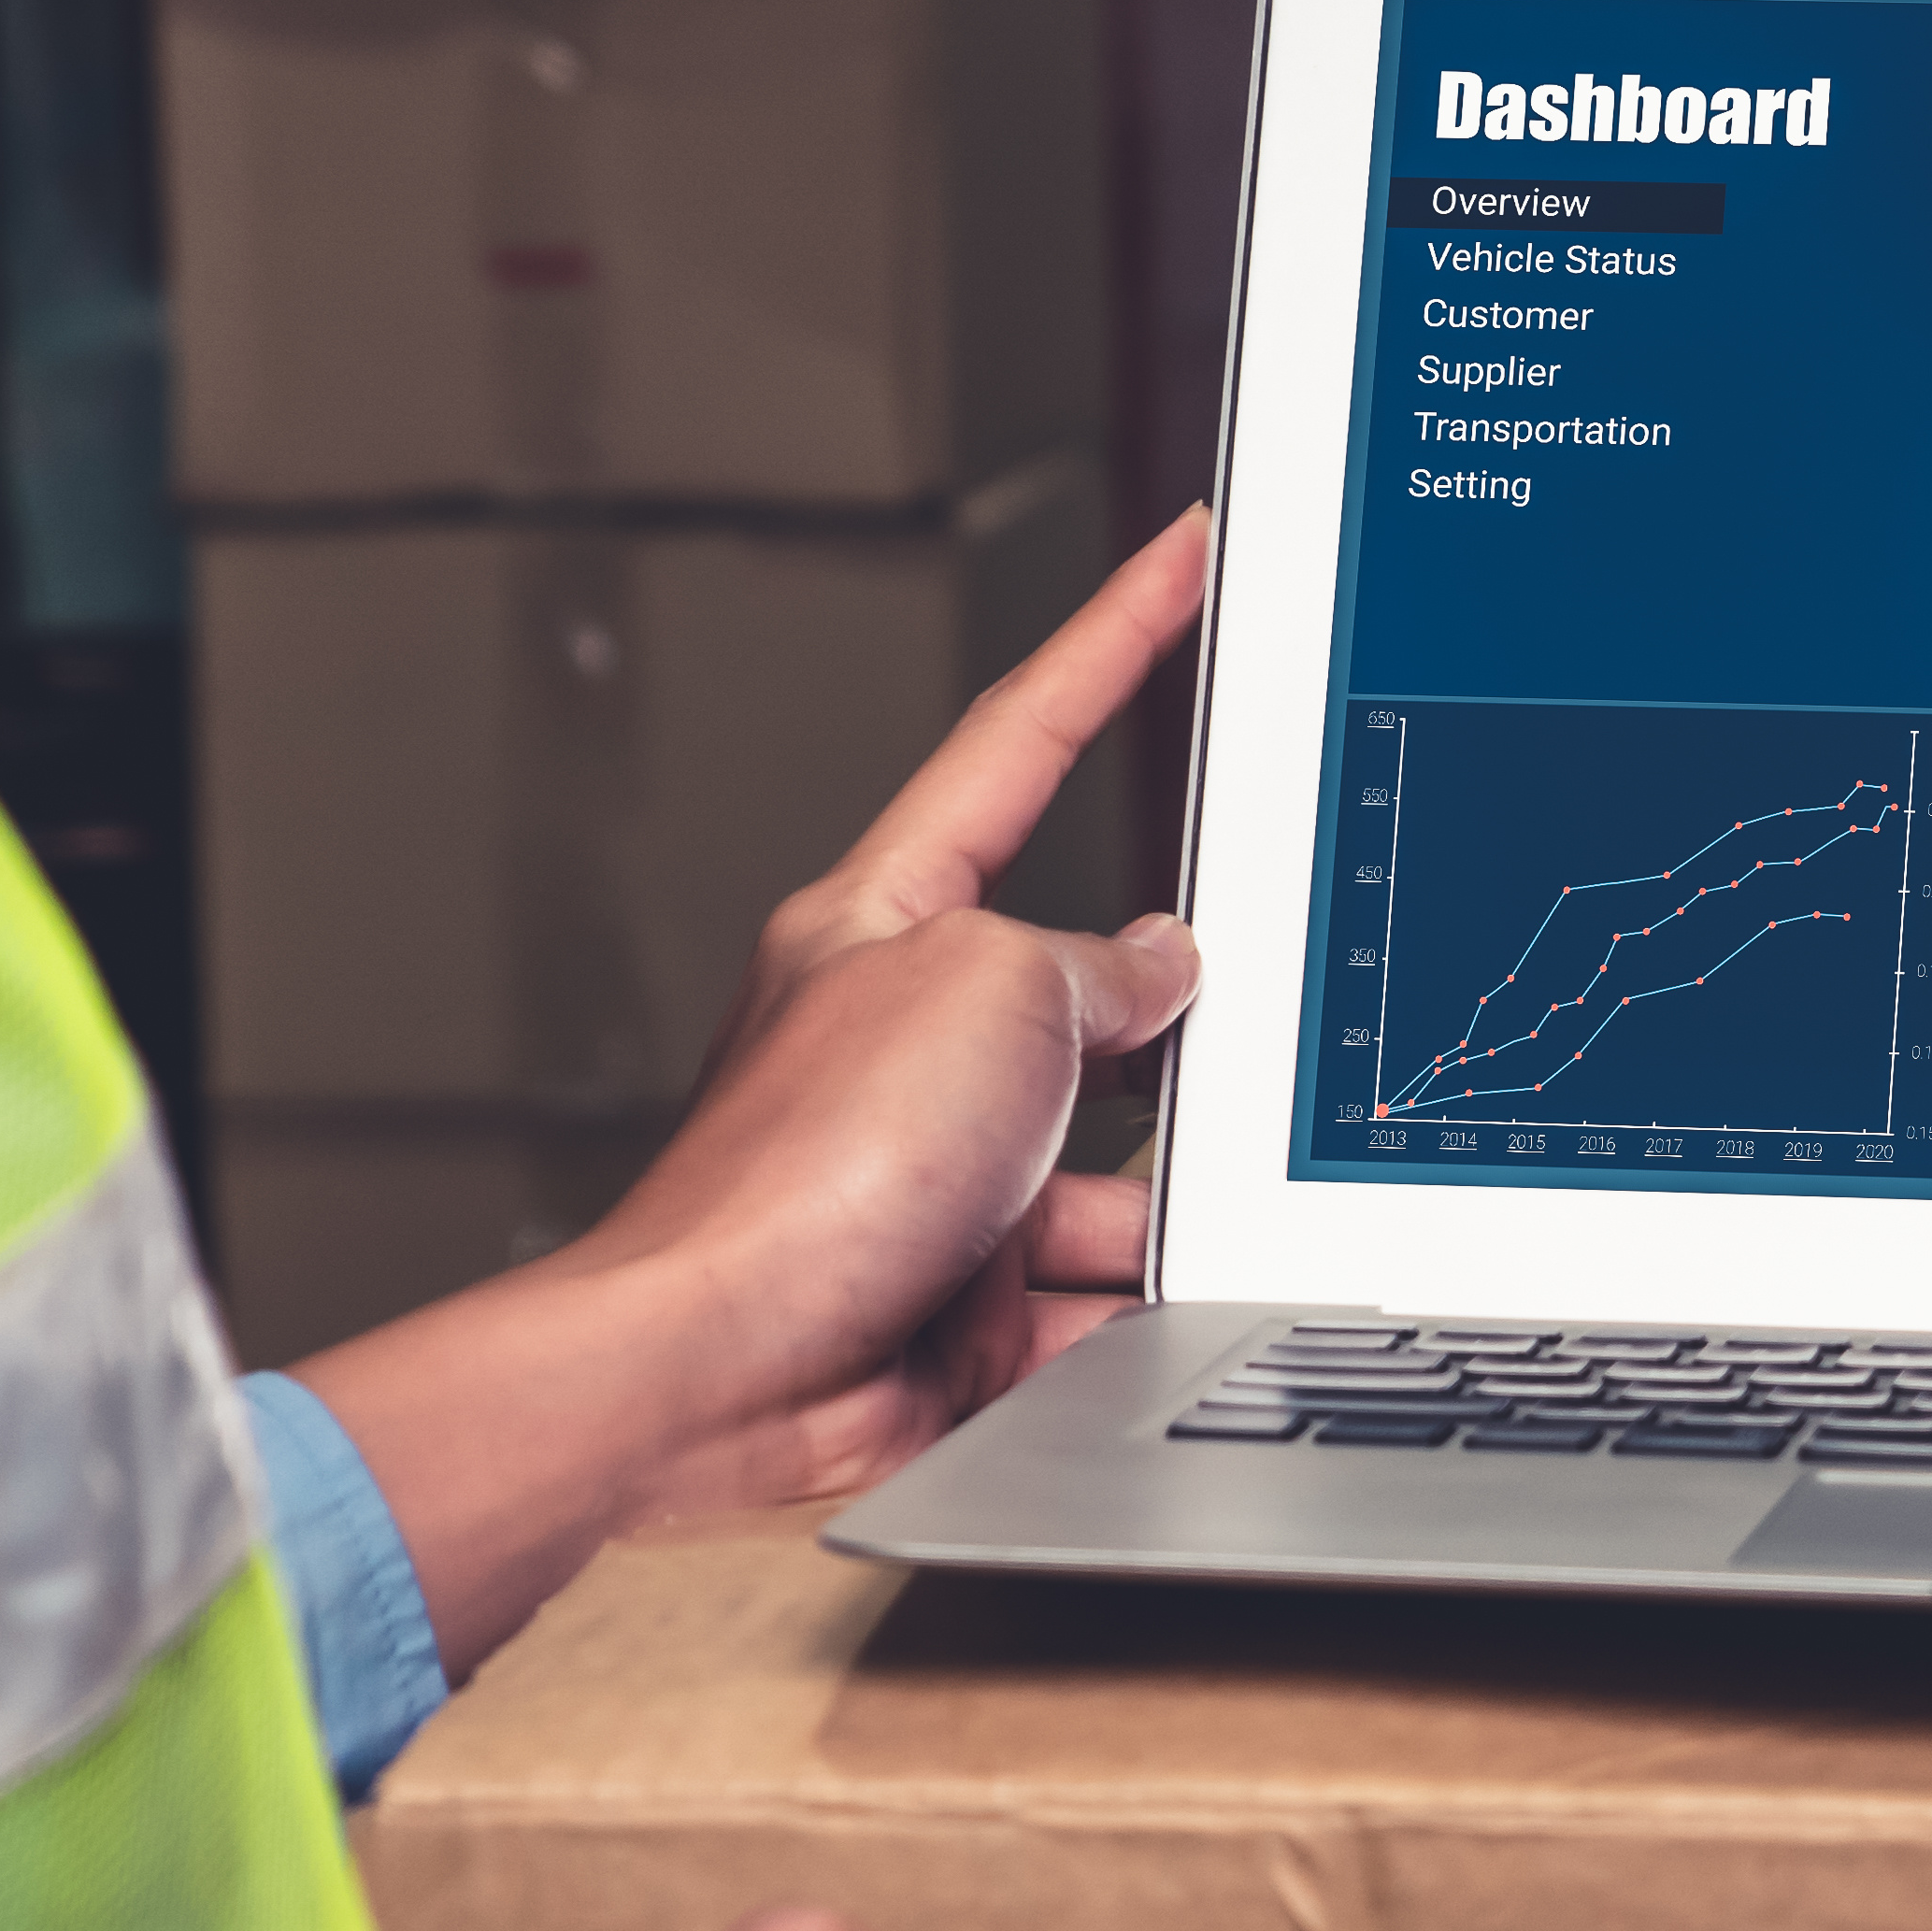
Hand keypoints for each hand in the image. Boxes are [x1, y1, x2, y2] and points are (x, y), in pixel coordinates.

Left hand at [298, 510, 1215, 1667]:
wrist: (727, 1374)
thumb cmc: (804, 1171)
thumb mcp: (988, 990)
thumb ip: (1095, 962)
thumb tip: (1159, 974)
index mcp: (892, 924)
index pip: (1021, 745)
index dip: (1113, 640)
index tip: (1181, 556)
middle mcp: (921, 1040)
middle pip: (1101, 995)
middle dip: (1168, 1042)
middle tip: (1204, 1052)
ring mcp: (952, 1173)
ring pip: (1125, 1163)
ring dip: (1144, 1202)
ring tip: (1121, 1225)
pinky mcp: (977, 1296)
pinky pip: (1104, 1286)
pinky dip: (1124, 1304)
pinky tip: (1110, 1314)